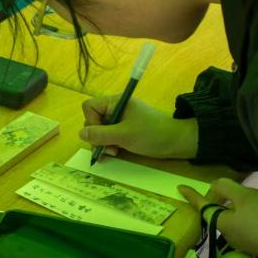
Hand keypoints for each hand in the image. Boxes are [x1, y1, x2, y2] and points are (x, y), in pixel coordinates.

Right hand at [79, 96, 197, 159]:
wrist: (176, 142)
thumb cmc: (151, 134)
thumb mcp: (124, 135)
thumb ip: (101, 134)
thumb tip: (81, 134)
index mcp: (116, 102)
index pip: (90, 107)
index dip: (91, 121)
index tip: (101, 134)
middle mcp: (116, 109)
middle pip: (93, 120)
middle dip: (98, 136)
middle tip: (109, 148)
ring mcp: (121, 121)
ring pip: (100, 131)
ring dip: (104, 143)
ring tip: (114, 152)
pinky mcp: (125, 131)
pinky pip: (109, 137)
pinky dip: (109, 146)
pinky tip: (115, 154)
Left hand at [179, 178, 257, 256]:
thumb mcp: (245, 196)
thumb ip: (227, 188)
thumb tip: (213, 185)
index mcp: (223, 223)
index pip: (203, 206)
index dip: (193, 196)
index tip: (179, 188)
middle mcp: (230, 235)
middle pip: (221, 215)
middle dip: (222, 202)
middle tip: (228, 189)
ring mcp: (244, 243)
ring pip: (236, 221)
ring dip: (238, 210)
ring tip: (251, 198)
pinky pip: (248, 227)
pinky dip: (250, 217)